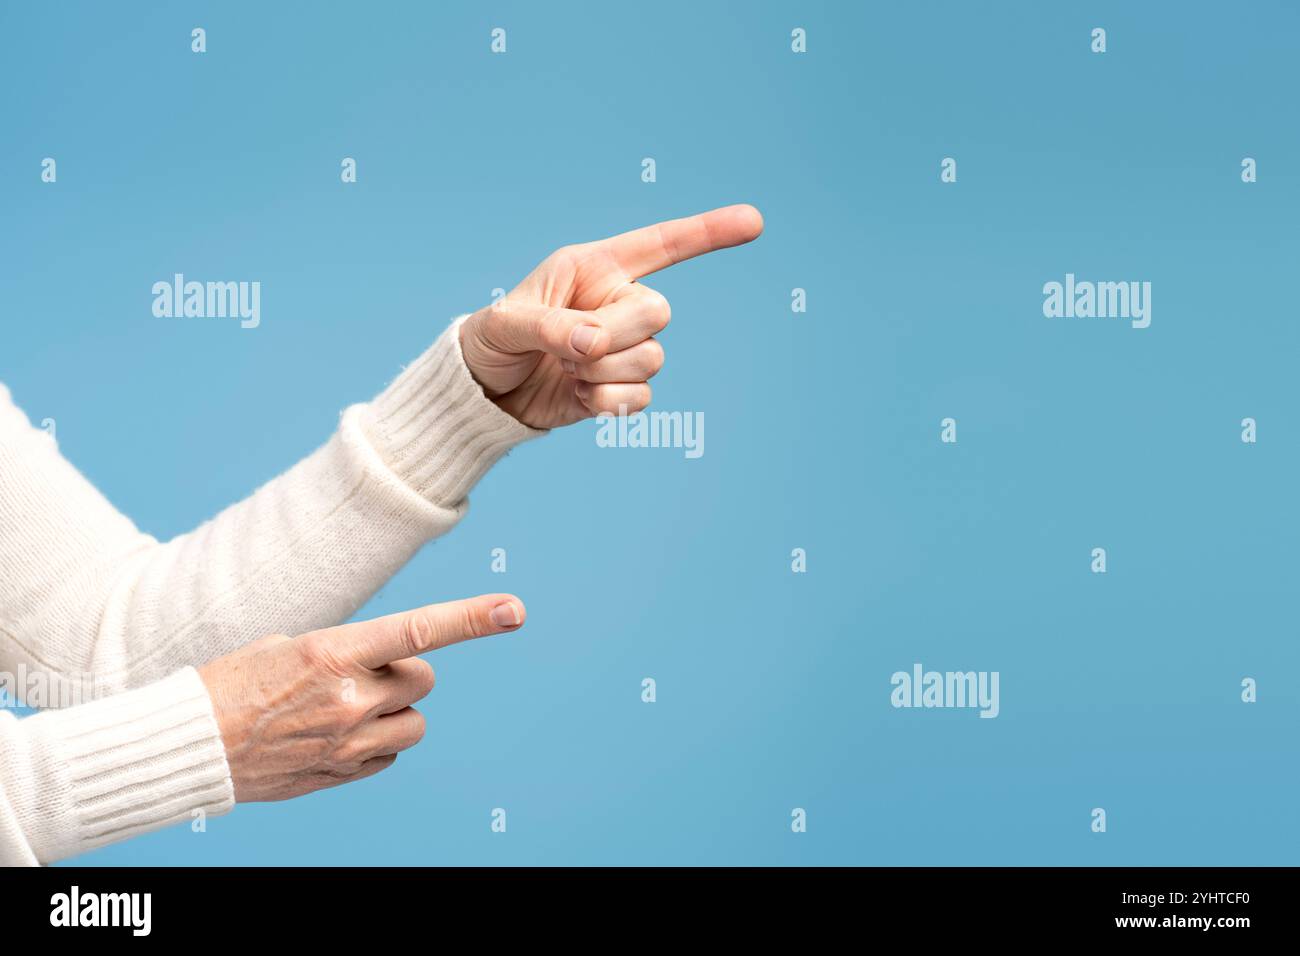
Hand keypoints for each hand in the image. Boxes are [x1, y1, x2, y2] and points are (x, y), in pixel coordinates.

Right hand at [198, 594, 524, 801]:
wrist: (191, 743)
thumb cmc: (235, 683)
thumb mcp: (290, 645)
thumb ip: (346, 650)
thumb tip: (389, 660)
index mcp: (335, 651)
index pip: (418, 630)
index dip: (472, 618)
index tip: (515, 610)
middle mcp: (350, 697)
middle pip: (424, 678)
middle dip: (404, 673)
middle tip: (361, 673)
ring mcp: (348, 741)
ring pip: (415, 722)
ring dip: (396, 710)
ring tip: (350, 707)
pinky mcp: (341, 773)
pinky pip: (391, 755)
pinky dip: (377, 743)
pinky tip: (338, 735)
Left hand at [459, 203, 763, 428]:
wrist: (487, 392)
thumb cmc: (493, 340)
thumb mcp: (508, 324)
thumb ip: (553, 327)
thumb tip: (596, 345)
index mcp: (596, 268)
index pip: (661, 244)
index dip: (708, 232)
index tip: (754, 221)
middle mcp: (617, 302)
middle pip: (658, 312)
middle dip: (614, 334)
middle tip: (569, 348)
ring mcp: (623, 346)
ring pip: (652, 359)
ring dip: (602, 373)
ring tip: (565, 370)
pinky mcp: (621, 387)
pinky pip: (641, 396)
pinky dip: (607, 402)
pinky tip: (577, 395)